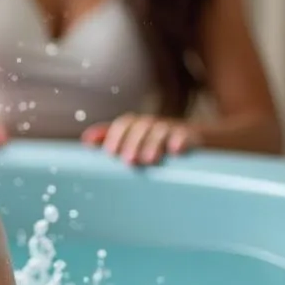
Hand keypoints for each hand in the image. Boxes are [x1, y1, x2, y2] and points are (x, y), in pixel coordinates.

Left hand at [82, 114, 201, 164]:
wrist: (198, 140)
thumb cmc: (158, 144)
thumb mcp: (135, 141)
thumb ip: (111, 138)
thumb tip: (86, 140)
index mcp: (139, 126)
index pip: (125, 124)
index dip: (116, 136)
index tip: (110, 152)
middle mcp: (154, 124)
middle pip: (141, 127)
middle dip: (133, 142)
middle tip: (128, 161)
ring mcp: (174, 129)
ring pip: (161, 131)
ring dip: (153, 144)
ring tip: (149, 160)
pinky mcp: (193, 136)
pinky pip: (186, 135)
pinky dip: (180, 140)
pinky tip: (176, 151)